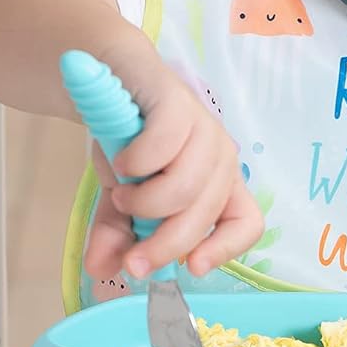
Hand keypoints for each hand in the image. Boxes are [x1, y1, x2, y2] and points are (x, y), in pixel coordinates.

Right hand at [83, 66, 262, 283]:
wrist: (110, 75)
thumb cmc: (129, 141)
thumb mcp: (121, 196)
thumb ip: (117, 233)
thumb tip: (101, 270)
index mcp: (217, 184)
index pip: (246, 222)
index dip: (225, 249)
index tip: (190, 268)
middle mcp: (220, 157)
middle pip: (205, 215)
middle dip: (163, 245)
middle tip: (130, 258)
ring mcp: (203, 128)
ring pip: (186, 188)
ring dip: (144, 203)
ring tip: (122, 194)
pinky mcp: (178, 103)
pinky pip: (164, 147)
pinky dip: (136, 163)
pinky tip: (121, 162)